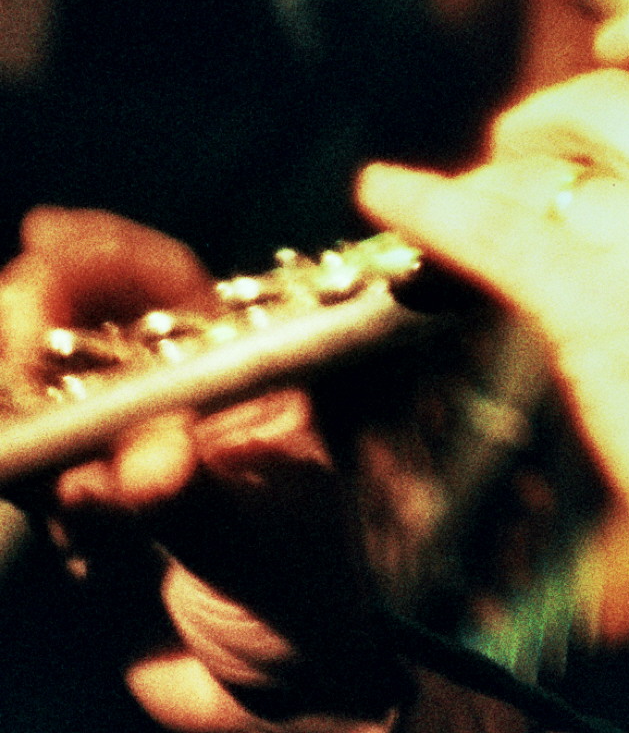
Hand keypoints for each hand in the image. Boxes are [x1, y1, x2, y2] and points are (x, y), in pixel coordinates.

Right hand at [1, 209, 400, 732]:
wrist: (275, 694)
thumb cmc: (301, 604)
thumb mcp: (263, 547)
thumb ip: (200, 502)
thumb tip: (149, 461)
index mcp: (240, 376)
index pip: (167, 284)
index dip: (104, 254)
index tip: (46, 240)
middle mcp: (172, 397)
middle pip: (79, 320)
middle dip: (37, 317)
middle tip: (18, 343)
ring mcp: (115, 449)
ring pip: (35, 387)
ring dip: (20, 398)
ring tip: (49, 456)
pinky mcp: (72, 508)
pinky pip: (23, 463)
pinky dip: (18, 465)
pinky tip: (55, 503)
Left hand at [360, 0, 628, 665]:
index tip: (628, 42)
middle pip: (617, 96)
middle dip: (551, 113)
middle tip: (522, 148)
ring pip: (550, 163)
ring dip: (492, 174)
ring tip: (465, 197)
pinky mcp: (604, 308)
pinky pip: (491, 230)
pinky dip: (426, 203)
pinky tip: (390, 193)